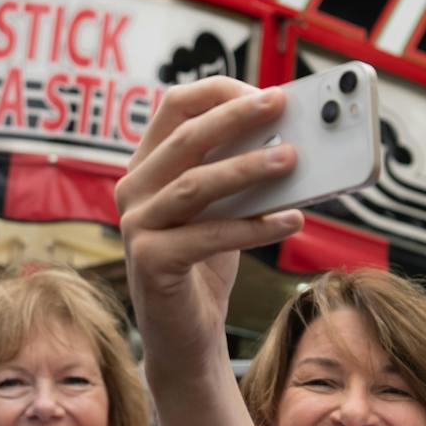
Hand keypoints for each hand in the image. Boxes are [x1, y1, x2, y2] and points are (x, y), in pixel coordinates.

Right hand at [115, 77, 303, 373]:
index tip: (266, 91)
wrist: (185, 334)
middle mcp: (133, 188)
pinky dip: (254, 228)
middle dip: (237, 117)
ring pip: (197, 184)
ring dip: (249, 168)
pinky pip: (208, 236)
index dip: (220, 93)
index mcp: (147, 163)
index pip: (175, 106)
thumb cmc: (207, 262)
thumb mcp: (224, 207)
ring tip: (292, 159)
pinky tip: (292, 221)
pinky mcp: (149, 261)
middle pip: (186, 137)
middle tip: (281, 105)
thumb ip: (241, 172)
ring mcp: (136, 224)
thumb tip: (291, 136)